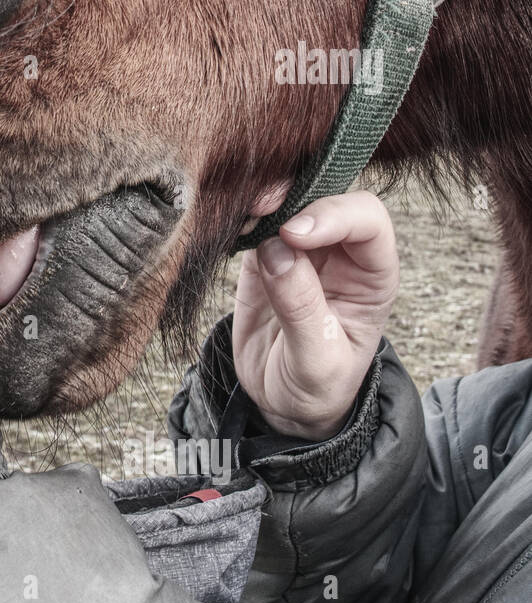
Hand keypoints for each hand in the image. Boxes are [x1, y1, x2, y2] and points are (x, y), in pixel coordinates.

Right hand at [232, 191, 399, 441]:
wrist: (283, 405)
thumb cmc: (317, 388)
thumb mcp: (318, 360)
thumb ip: (301, 308)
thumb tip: (276, 251)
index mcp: (372, 277)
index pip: (368, 222)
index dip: (334, 216)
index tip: (295, 234)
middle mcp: (341, 255)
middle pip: (328, 198)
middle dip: (298, 196)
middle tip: (262, 210)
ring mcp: (301, 253)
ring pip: (291, 202)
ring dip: (267, 199)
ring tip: (244, 215)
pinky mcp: (263, 258)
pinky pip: (255, 224)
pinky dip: (241, 218)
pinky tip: (230, 227)